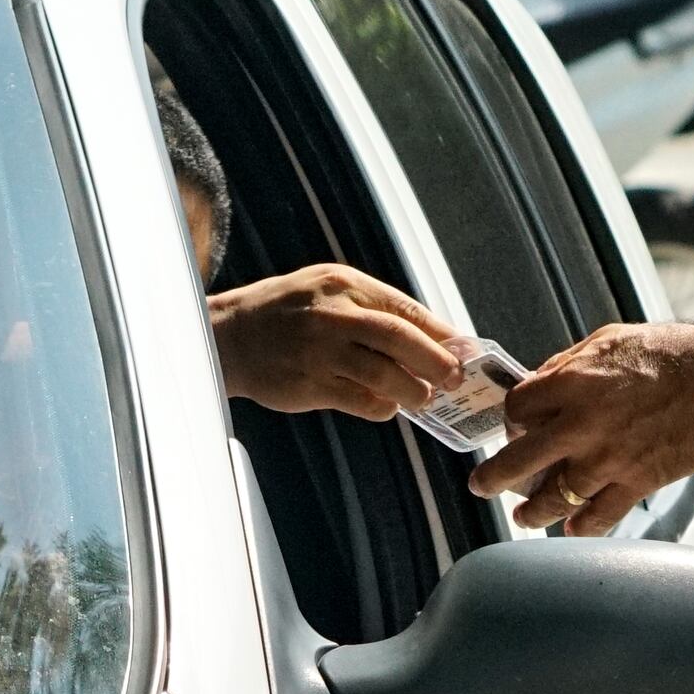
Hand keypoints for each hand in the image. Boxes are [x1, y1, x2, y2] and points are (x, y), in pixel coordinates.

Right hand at [210, 263, 473, 420]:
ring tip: (421, 398)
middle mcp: (333, 315)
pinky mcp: (309, 385)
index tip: (464, 350)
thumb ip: (372, 306)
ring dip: (412, 391)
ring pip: (384, 375)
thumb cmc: (285, 312)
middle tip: (453, 378)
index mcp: (344, 285)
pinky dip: (381, 408)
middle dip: (436, 362)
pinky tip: (386, 407)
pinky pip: (360, 401)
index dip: (441, 333)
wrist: (229, 336)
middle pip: (400, 339)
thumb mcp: (327, 289)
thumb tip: (429, 334)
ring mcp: (320, 351)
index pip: (405, 309)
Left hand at [476, 319, 693, 533]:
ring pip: (553, 498)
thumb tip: (541, 381)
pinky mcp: (637, 482)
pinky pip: (598, 516)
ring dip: (532, 512)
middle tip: (482, 486)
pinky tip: (572, 529)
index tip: (513, 427)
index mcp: (572, 383)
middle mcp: (582, 425)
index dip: (509, 419)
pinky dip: (581, 527)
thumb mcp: (608, 341)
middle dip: (493, 478)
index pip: (516, 408)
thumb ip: (568, 364)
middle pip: (517, 461)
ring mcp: (608, 459)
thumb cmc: (673, 354)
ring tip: (525, 516)